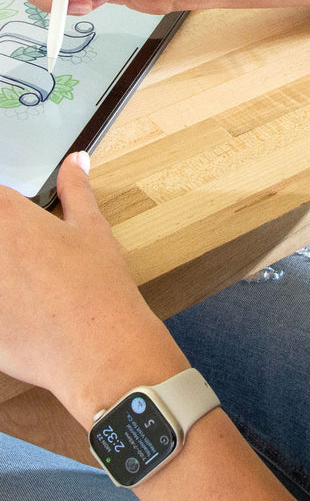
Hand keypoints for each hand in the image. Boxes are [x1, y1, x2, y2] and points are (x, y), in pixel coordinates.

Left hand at [0, 153, 187, 425]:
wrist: (98, 348)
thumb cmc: (99, 286)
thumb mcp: (93, 229)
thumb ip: (76, 190)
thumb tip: (75, 161)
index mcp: (8, 216)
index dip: (4, 208)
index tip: (18, 225)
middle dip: (5, 243)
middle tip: (30, 261)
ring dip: (3, 275)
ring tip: (25, 286)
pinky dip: (0, 306)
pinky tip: (18, 311)